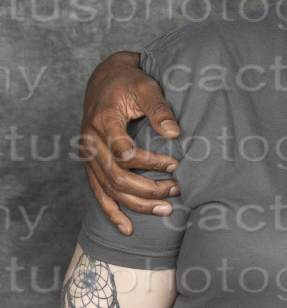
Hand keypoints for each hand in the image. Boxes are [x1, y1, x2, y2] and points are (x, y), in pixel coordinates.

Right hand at [79, 52, 181, 234]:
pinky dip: (112, 212)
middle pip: (117, 175)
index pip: (123, 150)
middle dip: (149, 188)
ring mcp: (89, 156)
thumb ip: (159, 108)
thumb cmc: (128, 81)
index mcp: (103, 121)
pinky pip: (98, 194)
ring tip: (166, 209)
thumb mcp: (146, 86)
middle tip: (177, 189)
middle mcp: (91, 141)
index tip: (175, 164)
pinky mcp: (91, 165)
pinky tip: (127, 228)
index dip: (149, 161)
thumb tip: (174, 133)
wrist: (104, 80)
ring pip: (110, 189)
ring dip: (138, 203)